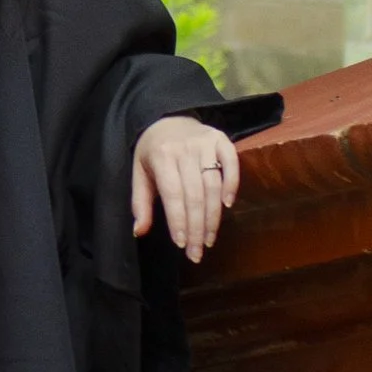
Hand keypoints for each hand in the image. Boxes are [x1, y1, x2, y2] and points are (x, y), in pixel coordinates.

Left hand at [131, 118, 240, 261]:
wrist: (166, 118)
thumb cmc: (152, 152)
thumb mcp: (139, 173)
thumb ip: (140, 202)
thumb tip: (139, 232)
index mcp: (161, 156)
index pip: (173, 194)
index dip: (179, 221)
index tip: (181, 244)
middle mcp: (184, 149)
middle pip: (195, 195)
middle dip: (196, 228)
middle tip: (197, 252)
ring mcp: (205, 143)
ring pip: (213, 185)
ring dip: (213, 216)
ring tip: (209, 239)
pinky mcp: (221, 139)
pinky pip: (231, 163)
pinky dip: (232, 184)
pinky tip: (227, 206)